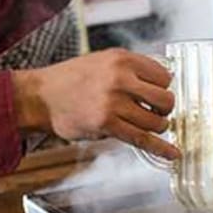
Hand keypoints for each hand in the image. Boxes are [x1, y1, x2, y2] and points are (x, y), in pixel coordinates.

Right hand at [12, 49, 179, 159]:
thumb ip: (130, 69)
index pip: (164, 75)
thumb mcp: (102, 61)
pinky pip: (142, 139)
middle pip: (166, 98)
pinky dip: (160, 148)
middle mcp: (120, 78)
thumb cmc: (70, 80)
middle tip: (156, 112)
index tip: (160, 94)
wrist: (41, 97)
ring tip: (147, 125)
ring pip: (156, 121)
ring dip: (157, 127)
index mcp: (121, 59)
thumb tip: (161, 83)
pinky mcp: (106, 124)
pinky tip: (172, 153)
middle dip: (165, 109)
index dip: (164, 87)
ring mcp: (113, 102)